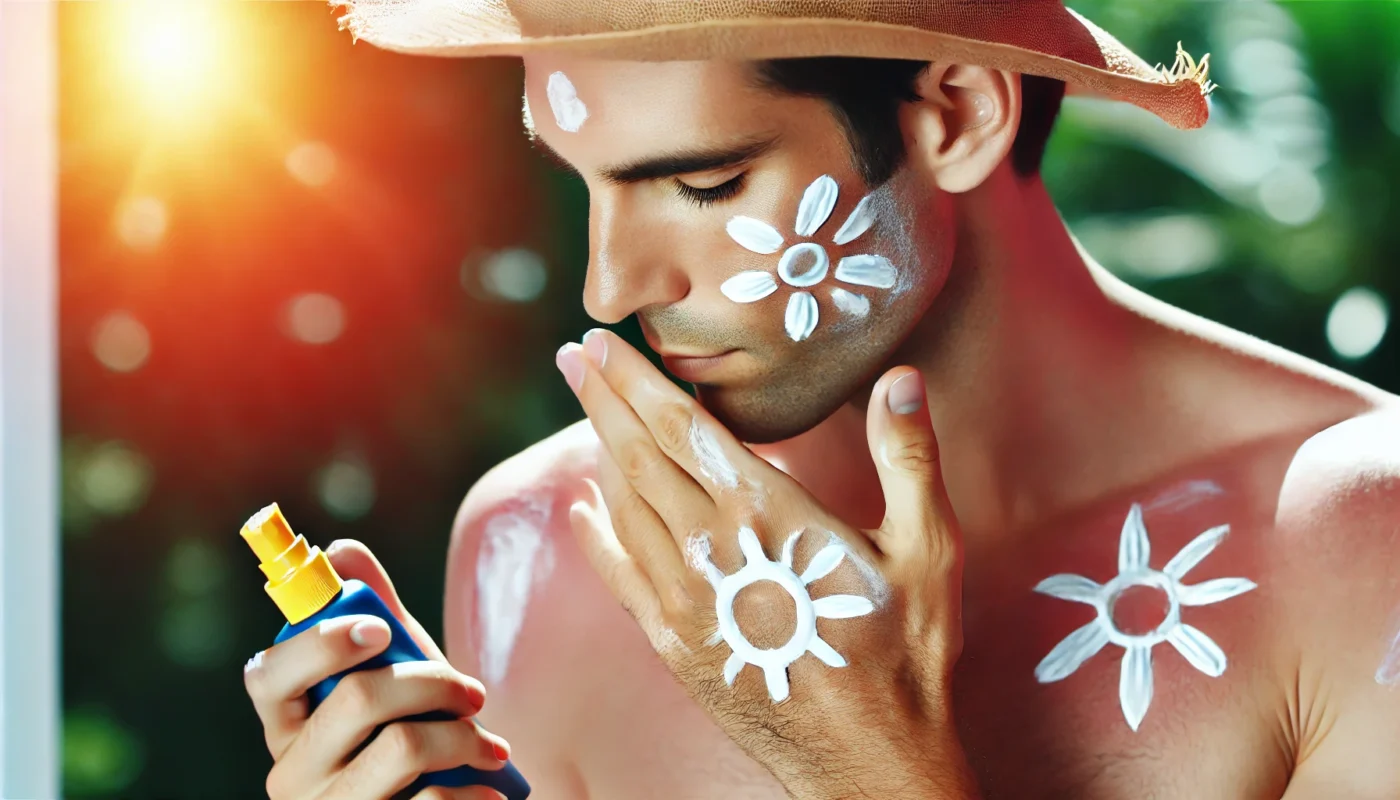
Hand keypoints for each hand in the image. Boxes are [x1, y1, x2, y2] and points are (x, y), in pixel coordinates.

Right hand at [242, 540, 510, 799]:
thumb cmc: (409, 740)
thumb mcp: (393, 678)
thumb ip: (373, 614)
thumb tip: (341, 549)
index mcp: (286, 722)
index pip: (268, 675)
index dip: (320, 643)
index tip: (380, 627)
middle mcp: (291, 773)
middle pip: (357, 699)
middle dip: (432, 683)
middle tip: (474, 693)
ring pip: (401, 749)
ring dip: (463, 737)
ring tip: (491, 747)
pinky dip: (471, 794)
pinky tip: (488, 793)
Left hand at [556, 330, 977, 798]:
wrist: (868, 762)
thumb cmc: (903, 654)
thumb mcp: (928, 550)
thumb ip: (908, 458)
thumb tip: (901, 378)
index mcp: (769, 511)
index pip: (686, 425)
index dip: (639, 379)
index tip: (606, 341)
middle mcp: (713, 545)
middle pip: (642, 454)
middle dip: (604, 398)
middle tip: (575, 354)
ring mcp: (684, 597)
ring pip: (626, 506)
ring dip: (600, 451)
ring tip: (584, 409)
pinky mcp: (672, 643)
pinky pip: (618, 575)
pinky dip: (596, 536)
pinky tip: (582, 510)